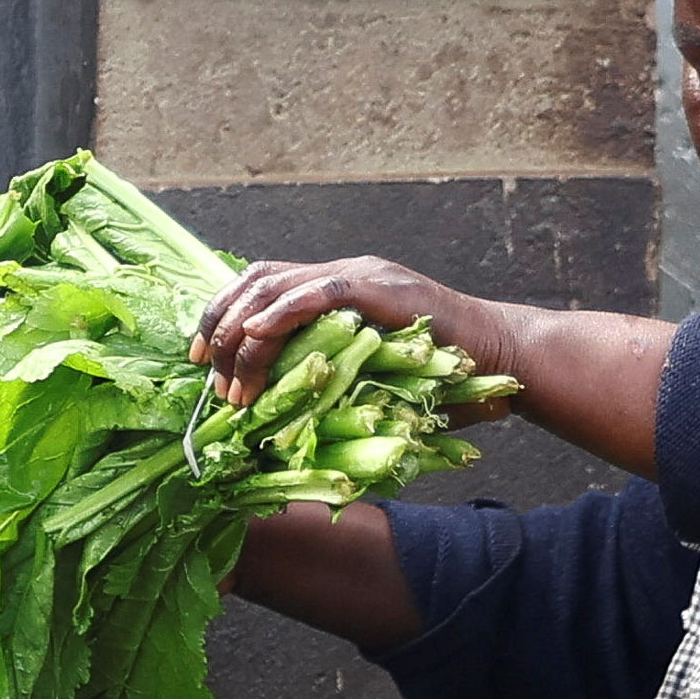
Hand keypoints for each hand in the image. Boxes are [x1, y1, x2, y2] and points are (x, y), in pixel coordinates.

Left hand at [188, 256, 533, 403]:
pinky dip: (282, 312)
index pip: (259, 289)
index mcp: (331, 292)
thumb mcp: (363, 382)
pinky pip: (319, 290)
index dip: (220, 319)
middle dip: (218, 325)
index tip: (200, 362)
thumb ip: (321, 384)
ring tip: (231, 376)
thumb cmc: (437, 384)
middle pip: (255, 281)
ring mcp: (362, 276)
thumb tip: (272, 422)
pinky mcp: (381, 288)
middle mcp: (341, 275)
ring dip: (242, 330)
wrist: (499, 364)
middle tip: (205, 372)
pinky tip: (258, 337)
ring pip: (277, 285)